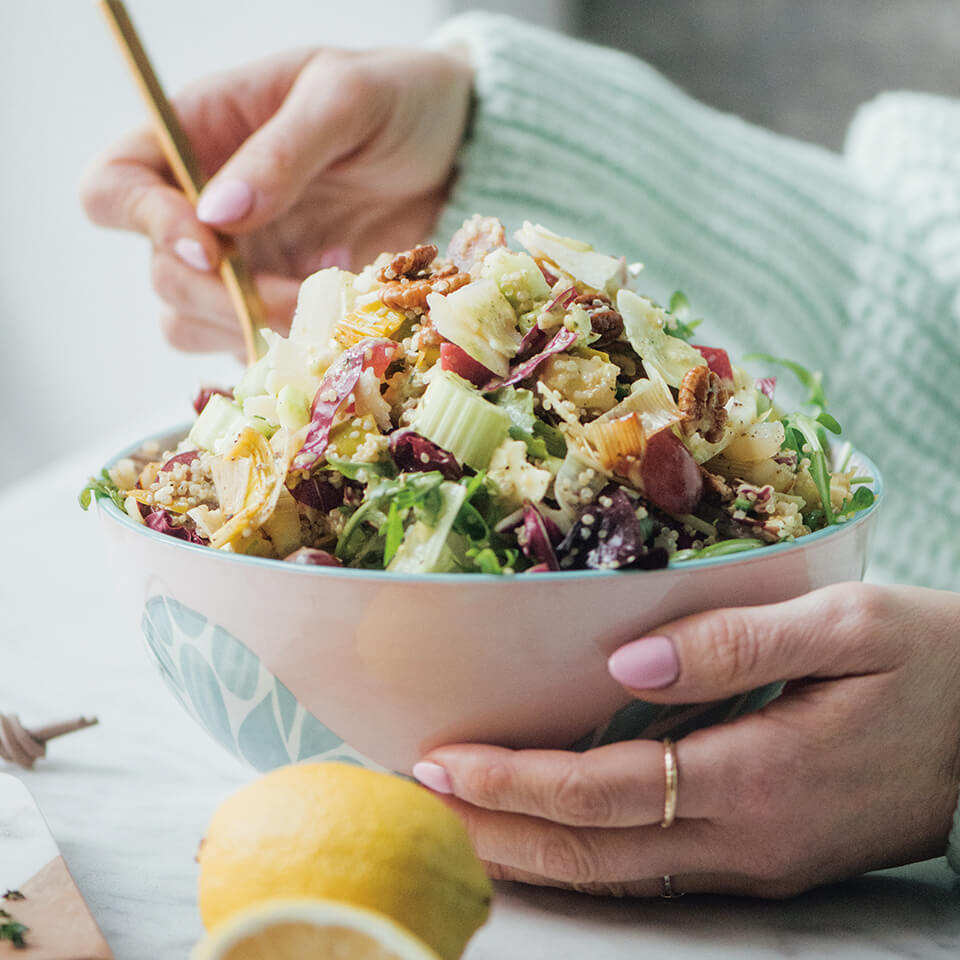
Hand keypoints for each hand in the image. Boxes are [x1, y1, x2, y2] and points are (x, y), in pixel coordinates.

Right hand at [81, 46, 472, 353]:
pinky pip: (252, 343)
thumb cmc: (400, 99)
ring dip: (250, 330)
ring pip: (195, 323)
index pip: (116, 186)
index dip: (146, 224)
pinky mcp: (284, 299)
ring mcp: (246, 260)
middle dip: (222, 298)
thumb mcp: (346, 100)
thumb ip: (282, 151)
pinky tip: (338, 322)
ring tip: (327, 308)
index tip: (211, 252)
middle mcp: (207, 206)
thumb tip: (215, 218)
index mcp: (199, 136)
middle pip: (162, 275)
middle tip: (298, 298)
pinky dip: (286, 349)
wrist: (461, 150)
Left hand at [413, 583, 959, 896]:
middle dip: (494, 829)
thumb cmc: (930, 663)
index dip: (515, 780)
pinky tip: (540, 831)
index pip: (601, 792)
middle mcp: (746, 839)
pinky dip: (579, 853)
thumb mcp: (847, 628)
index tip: (442, 760)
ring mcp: (754, 861)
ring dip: (526, 849)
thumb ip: (734, 645)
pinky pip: (648, 868)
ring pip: (613, 874)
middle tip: (414, 801)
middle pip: (589, 852)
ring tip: (454, 819)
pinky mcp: (763, 858)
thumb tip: (626, 666)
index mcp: (758, 777)